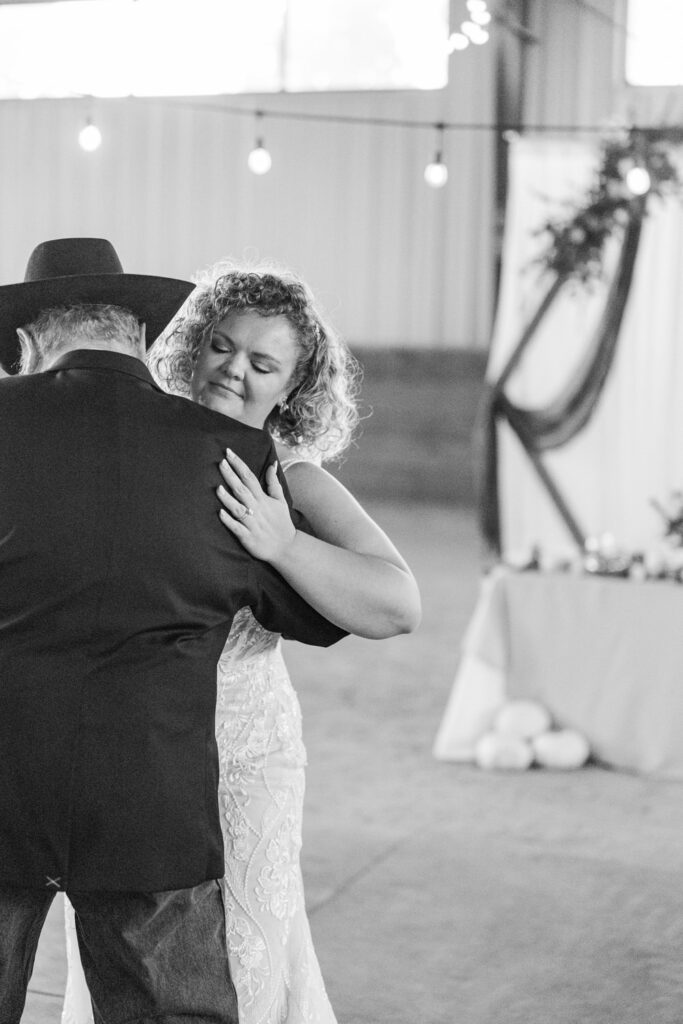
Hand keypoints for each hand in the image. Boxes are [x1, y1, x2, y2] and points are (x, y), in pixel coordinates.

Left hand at [217, 448, 295, 562]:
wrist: (286, 548)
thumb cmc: (281, 522)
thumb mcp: (281, 500)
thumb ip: (273, 482)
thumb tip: (271, 463)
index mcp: (263, 499)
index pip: (250, 478)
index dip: (239, 465)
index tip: (228, 453)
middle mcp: (257, 509)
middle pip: (242, 490)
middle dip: (231, 476)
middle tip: (221, 462)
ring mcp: (252, 524)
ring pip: (238, 509)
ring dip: (228, 499)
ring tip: (218, 488)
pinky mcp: (248, 537)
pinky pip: (237, 528)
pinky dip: (229, 521)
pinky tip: (220, 513)